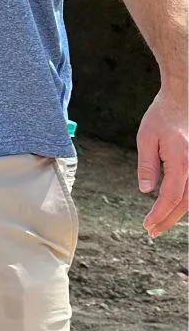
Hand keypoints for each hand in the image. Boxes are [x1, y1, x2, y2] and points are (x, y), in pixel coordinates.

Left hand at [137, 83, 187, 236]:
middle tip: (152, 232)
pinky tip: (174, 208)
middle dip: (168, 220)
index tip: (147, 226)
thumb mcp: (147, 137)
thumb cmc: (163, 116)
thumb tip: (146, 190)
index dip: (159, 214)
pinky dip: (185, 201)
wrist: (184, 98)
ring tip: (160, 224)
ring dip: (177, 213)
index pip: (171, 197)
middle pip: (184, 203)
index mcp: (181, 163)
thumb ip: (147, 165)